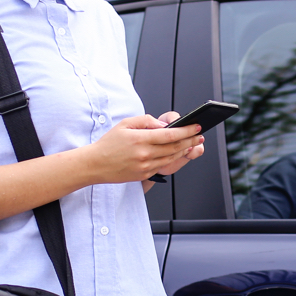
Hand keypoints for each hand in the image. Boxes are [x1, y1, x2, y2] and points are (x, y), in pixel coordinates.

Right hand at [87, 113, 202, 183]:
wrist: (96, 164)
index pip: (170, 134)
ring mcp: (145, 166)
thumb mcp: (125, 124)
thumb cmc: (109, 143)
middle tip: (199, 135)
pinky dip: (173, 159)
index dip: (186, 130)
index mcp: (140, 139)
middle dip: (190, 140)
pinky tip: (177, 153)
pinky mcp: (144, 174)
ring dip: (184, 150)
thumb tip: (164, 125)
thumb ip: (146, 120)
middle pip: (175, 147)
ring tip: (191, 143)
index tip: (196, 126)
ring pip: (172, 158)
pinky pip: (163, 166)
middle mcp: (144, 154)